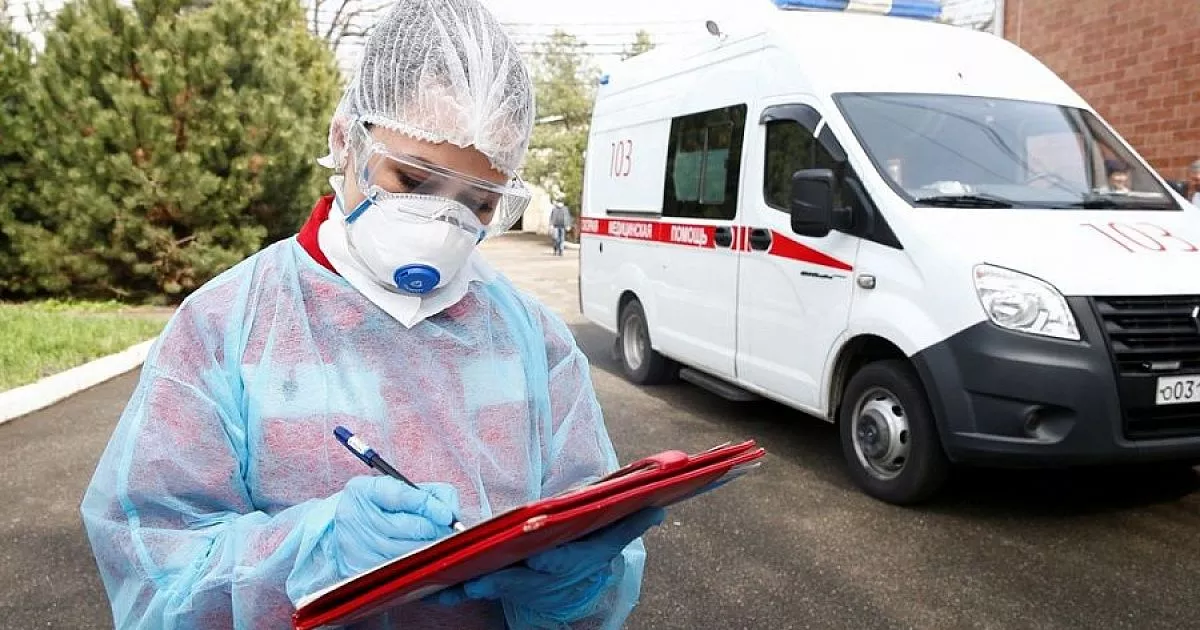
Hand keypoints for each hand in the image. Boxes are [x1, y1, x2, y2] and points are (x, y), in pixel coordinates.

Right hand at [333, 476, 459, 576]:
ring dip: (429, 547)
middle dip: (435, 529)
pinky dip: (416, 563)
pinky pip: (401, 570)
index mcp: (364, 491)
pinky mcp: (360, 570)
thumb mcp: (398, 488)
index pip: (403, 496)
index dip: (430, 506)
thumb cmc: (378, 508)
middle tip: (444, 530)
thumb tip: (452, 515)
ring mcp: (356, 547)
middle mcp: (356, 518)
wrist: (342, 532)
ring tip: (430, 541)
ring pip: (412, 551)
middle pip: (412, 528)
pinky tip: (417, 556)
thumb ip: (430, 493)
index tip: (447, 516)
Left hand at [428, 507, 664, 619]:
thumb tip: (655, 509)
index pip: (564, 562)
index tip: (538, 561)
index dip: (550, 562)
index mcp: (574, 560)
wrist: (573, 581)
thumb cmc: (589, 547)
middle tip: (477, 579)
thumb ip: (629, 523)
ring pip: (494, 586)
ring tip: (448, 585)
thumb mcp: (612, 536)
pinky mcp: (499, 584)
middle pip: (522, 580)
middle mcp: (547, 577)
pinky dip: (454, 590)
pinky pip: (474, 587)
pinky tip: (433, 589)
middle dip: (499, 580)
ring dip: (470, 587)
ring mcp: (521, 584)